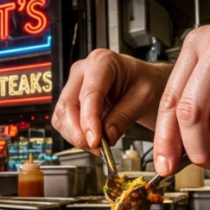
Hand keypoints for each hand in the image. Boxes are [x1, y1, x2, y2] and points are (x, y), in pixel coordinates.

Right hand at [52, 49, 171, 150]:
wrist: (146, 83)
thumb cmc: (147, 83)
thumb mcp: (144, 98)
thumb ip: (123, 117)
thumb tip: (105, 137)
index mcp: (102, 62)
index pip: (88, 94)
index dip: (89, 121)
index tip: (95, 141)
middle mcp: (83, 71)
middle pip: (67, 105)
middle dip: (79, 132)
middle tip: (97, 148)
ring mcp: (74, 86)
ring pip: (61, 117)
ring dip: (77, 136)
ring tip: (99, 146)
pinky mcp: (72, 101)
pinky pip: (64, 122)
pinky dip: (75, 136)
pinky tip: (93, 140)